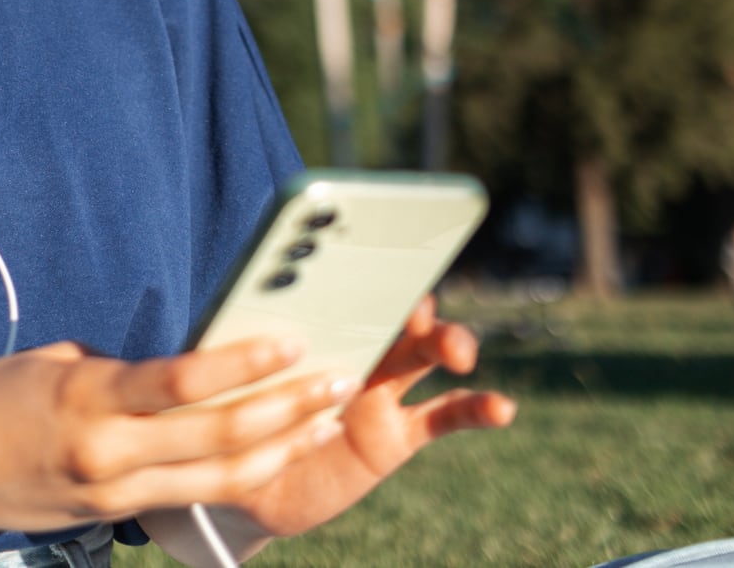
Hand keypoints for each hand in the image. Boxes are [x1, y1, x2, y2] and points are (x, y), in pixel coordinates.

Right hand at [0, 335, 361, 538]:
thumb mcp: (53, 363)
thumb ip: (120, 372)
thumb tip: (185, 371)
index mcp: (88, 399)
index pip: (181, 383)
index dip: (244, 366)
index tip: (291, 341)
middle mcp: (107, 453)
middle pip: (218, 438)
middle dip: (287, 408)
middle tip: (339, 379)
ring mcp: (114, 494)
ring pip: (219, 478)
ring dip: (281, 446)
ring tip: (327, 417)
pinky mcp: (114, 517)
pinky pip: (192, 496)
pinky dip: (241, 472)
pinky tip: (276, 451)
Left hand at [202, 295, 516, 543]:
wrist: (246, 481)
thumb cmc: (234, 413)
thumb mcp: (231, 379)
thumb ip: (244, 347)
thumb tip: (236, 310)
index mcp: (315, 322)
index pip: (348, 283)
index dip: (368, 267)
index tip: (380, 253)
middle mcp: (354, 347)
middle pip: (396, 313)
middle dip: (413, 305)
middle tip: (417, 308)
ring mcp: (382, 390)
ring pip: (427, 354)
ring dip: (451, 343)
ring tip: (460, 351)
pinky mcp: (397, 435)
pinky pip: (445, 416)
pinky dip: (477, 408)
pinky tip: (502, 407)